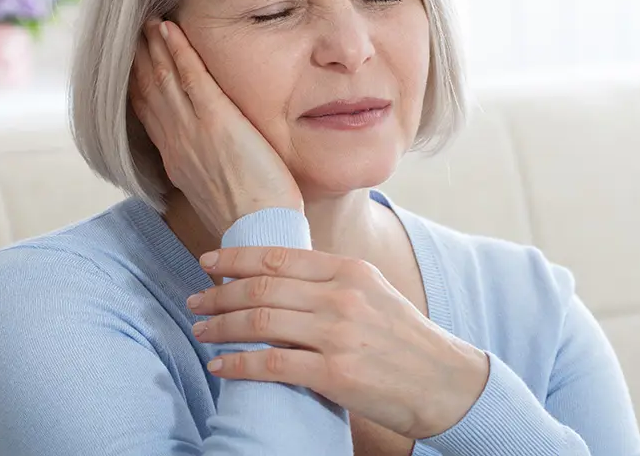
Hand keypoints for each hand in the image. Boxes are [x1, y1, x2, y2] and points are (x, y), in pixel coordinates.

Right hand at [129, 20, 303, 237]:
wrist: (258, 233)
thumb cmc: (250, 222)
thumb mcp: (219, 195)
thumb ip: (208, 173)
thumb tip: (211, 167)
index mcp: (177, 160)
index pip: (148, 115)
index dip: (137, 86)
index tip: (131, 65)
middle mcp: (176, 141)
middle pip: (147, 91)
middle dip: (138, 59)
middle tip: (131, 32)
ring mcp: (193, 129)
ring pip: (163, 78)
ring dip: (153, 46)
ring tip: (147, 22)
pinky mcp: (216, 120)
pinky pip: (190, 75)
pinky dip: (177, 49)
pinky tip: (169, 28)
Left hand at [185, 246, 490, 439]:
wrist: (444, 382)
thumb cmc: (403, 338)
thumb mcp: (373, 292)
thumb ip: (331, 280)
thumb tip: (280, 273)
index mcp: (349, 270)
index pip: (279, 257)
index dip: (236, 258)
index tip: (208, 262)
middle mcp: (341, 296)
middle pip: (262, 287)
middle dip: (219, 293)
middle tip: (195, 301)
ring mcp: (338, 335)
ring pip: (261, 322)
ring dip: (222, 326)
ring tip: (201, 331)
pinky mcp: (335, 374)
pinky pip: (272, 364)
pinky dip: (239, 363)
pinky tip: (220, 366)